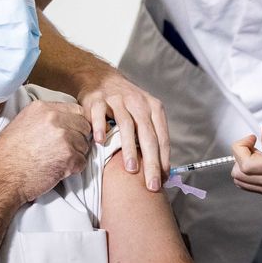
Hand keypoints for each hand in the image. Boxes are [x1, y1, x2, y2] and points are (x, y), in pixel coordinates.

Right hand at [0, 101, 91, 203]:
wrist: (1, 176)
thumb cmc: (8, 154)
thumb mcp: (23, 123)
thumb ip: (45, 117)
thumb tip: (65, 120)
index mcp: (43, 108)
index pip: (76, 111)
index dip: (75, 124)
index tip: (70, 134)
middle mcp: (54, 118)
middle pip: (84, 126)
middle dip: (78, 139)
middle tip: (64, 150)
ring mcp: (63, 137)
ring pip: (84, 145)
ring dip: (76, 155)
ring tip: (57, 161)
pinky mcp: (68, 156)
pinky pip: (82, 161)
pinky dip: (74, 168)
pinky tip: (58, 170)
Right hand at [78, 69, 169, 191]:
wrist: (100, 78)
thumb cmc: (125, 103)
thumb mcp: (143, 114)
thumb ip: (151, 136)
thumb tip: (162, 170)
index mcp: (153, 108)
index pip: (161, 137)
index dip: (163, 160)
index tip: (163, 180)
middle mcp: (138, 102)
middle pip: (147, 134)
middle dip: (151, 161)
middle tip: (152, 184)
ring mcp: (117, 100)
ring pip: (126, 125)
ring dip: (129, 149)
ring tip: (131, 169)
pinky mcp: (97, 100)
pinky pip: (99, 115)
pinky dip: (100, 128)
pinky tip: (100, 143)